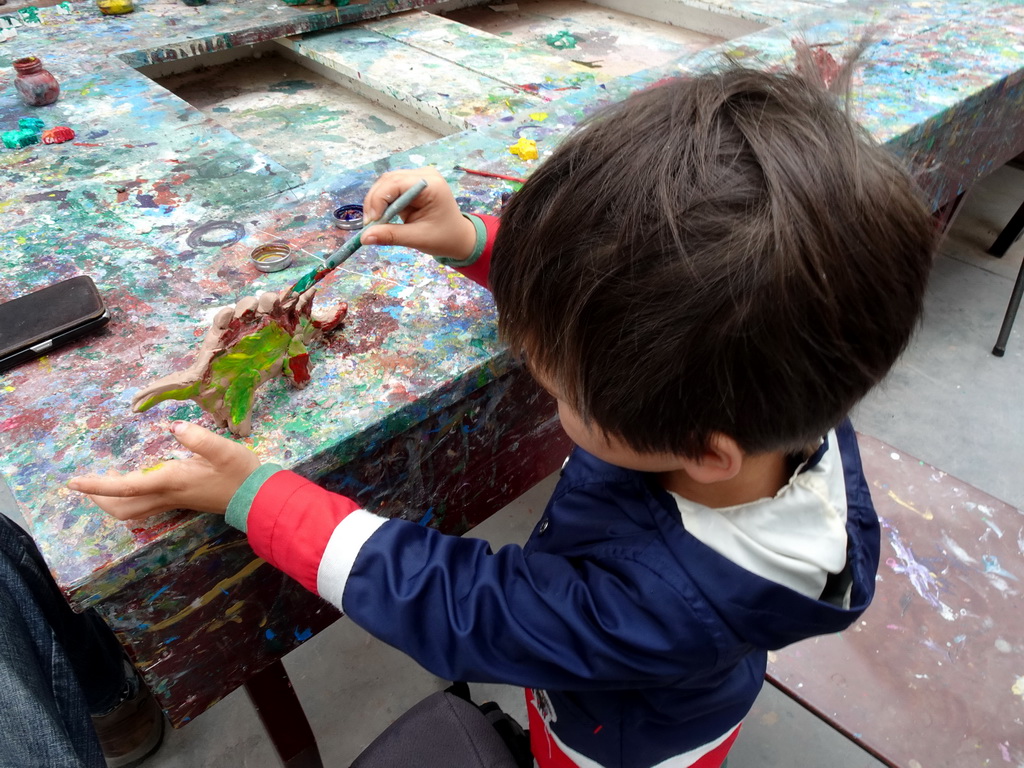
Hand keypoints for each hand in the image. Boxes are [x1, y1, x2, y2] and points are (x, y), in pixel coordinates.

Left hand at [68, 422, 260, 519]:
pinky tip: (133, 484)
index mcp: (171, 481)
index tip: (73, 482)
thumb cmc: (241, 473)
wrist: (258, 497)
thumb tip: (174, 427)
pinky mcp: (181, 501)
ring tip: (102, 485)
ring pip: (132, 511)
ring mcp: (174, 501)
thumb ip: (198, 437)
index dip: (97, 485)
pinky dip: (128, 499)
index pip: (125, 487)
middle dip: (99, 498)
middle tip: (84, 484)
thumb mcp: (224, 450)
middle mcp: (167, 495)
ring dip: (112, 502)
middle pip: (122, 508)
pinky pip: (144, 506)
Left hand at [133, 287, 346, 436]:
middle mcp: (242, 326)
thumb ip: (164, 392)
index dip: (225, 316)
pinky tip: (311, 291)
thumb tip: (132, 405)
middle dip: (251, 305)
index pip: (221, 320)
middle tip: (260, 310)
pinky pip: (292, 308)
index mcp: (221, 336)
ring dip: (273, 300)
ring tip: (278, 306)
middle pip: (245, 306)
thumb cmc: (215, 381)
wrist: (240, 385)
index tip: (229, 315)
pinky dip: (301, 298)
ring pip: (267, 303)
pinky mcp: (281, 328)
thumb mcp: (190, 387)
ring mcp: (263, 325)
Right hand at [361, 168, 477, 261]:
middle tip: (369, 224)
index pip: (396, 183)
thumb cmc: (444, 238)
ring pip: (386, 183)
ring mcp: (418, 177)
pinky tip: (381, 217)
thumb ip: (391, 235)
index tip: (371, 221)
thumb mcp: (417, 238)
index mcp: (431, 185)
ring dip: (376, 202)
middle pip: (389, 180)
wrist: (458, 238)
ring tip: (374, 222)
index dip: (379, 200)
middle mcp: (424, 175)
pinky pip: (390, 189)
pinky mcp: (411, 184)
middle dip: (375, 202)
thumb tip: (364, 237)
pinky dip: (382, 202)